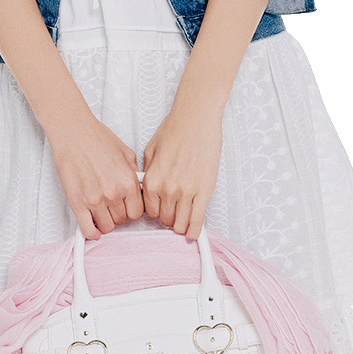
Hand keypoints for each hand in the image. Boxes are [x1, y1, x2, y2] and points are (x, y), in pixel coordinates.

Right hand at [49, 112, 144, 238]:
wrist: (73, 133)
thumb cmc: (96, 138)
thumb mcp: (126, 154)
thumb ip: (133, 175)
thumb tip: (136, 189)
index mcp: (128, 182)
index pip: (137, 213)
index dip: (131, 210)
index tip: (126, 208)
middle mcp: (113, 194)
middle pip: (122, 220)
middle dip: (117, 214)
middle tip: (111, 206)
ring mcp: (95, 200)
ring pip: (106, 227)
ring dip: (104, 221)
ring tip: (100, 212)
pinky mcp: (77, 203)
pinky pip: (88, 229)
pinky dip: (91, 232)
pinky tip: (92, 227)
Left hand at [141, 105, 222, 237]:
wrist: (195, 119)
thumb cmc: (175, 129)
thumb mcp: (150, 151)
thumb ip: (148, 172)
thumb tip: (148, 185)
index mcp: (151, 180)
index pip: (150, 211)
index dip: (156, 212)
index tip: (161, 211)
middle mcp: (167, 189)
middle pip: (165, 219)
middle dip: (168, 219)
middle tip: (173, 215)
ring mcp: (186, 192)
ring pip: (180, 222)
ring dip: (181, 225)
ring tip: (182, 224)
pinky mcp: (204, 191)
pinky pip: (197, 218)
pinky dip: (195, 229)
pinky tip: (194, 234)